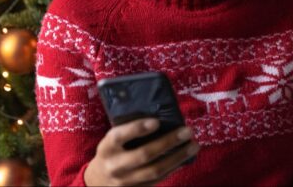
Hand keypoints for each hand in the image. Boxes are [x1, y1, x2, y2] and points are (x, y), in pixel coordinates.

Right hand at [84, 118, 198, 185]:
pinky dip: (173, 168)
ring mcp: (126, 181)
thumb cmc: (112, 151)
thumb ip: (128, 130)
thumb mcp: (112, 140)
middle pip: (144, 154)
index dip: (137, 128)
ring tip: (193, 145)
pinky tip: (185, 158)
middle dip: (168, 142)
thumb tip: (159, 113)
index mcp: (107, 147)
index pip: (119, 136)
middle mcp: (115, 165)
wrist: (99, 182)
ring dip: (178, 157)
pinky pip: (159, 180)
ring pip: (155, 170)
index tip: (156, 121)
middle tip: (187, 131)